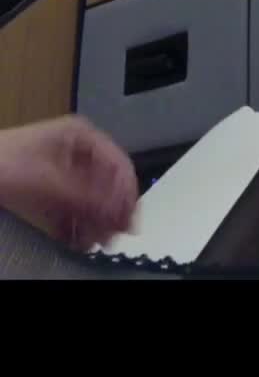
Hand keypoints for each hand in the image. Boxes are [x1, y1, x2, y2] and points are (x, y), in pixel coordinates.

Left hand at [0, 115, 137, 249]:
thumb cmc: (2, 161)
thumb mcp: (50, 180)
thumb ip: (85, 196)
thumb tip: (117, 210)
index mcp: (82, 136)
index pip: (118, 164)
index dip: (126, 193)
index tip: (128, 219)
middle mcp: (77, 150)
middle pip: (106, 184)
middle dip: (108, 212)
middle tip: (110, 235)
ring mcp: (64, 169)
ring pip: (90, 199)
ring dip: (93, 221)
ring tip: (92, 241)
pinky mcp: (51, 187)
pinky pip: (72, 207)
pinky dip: (76, 223)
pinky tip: (76, 239)